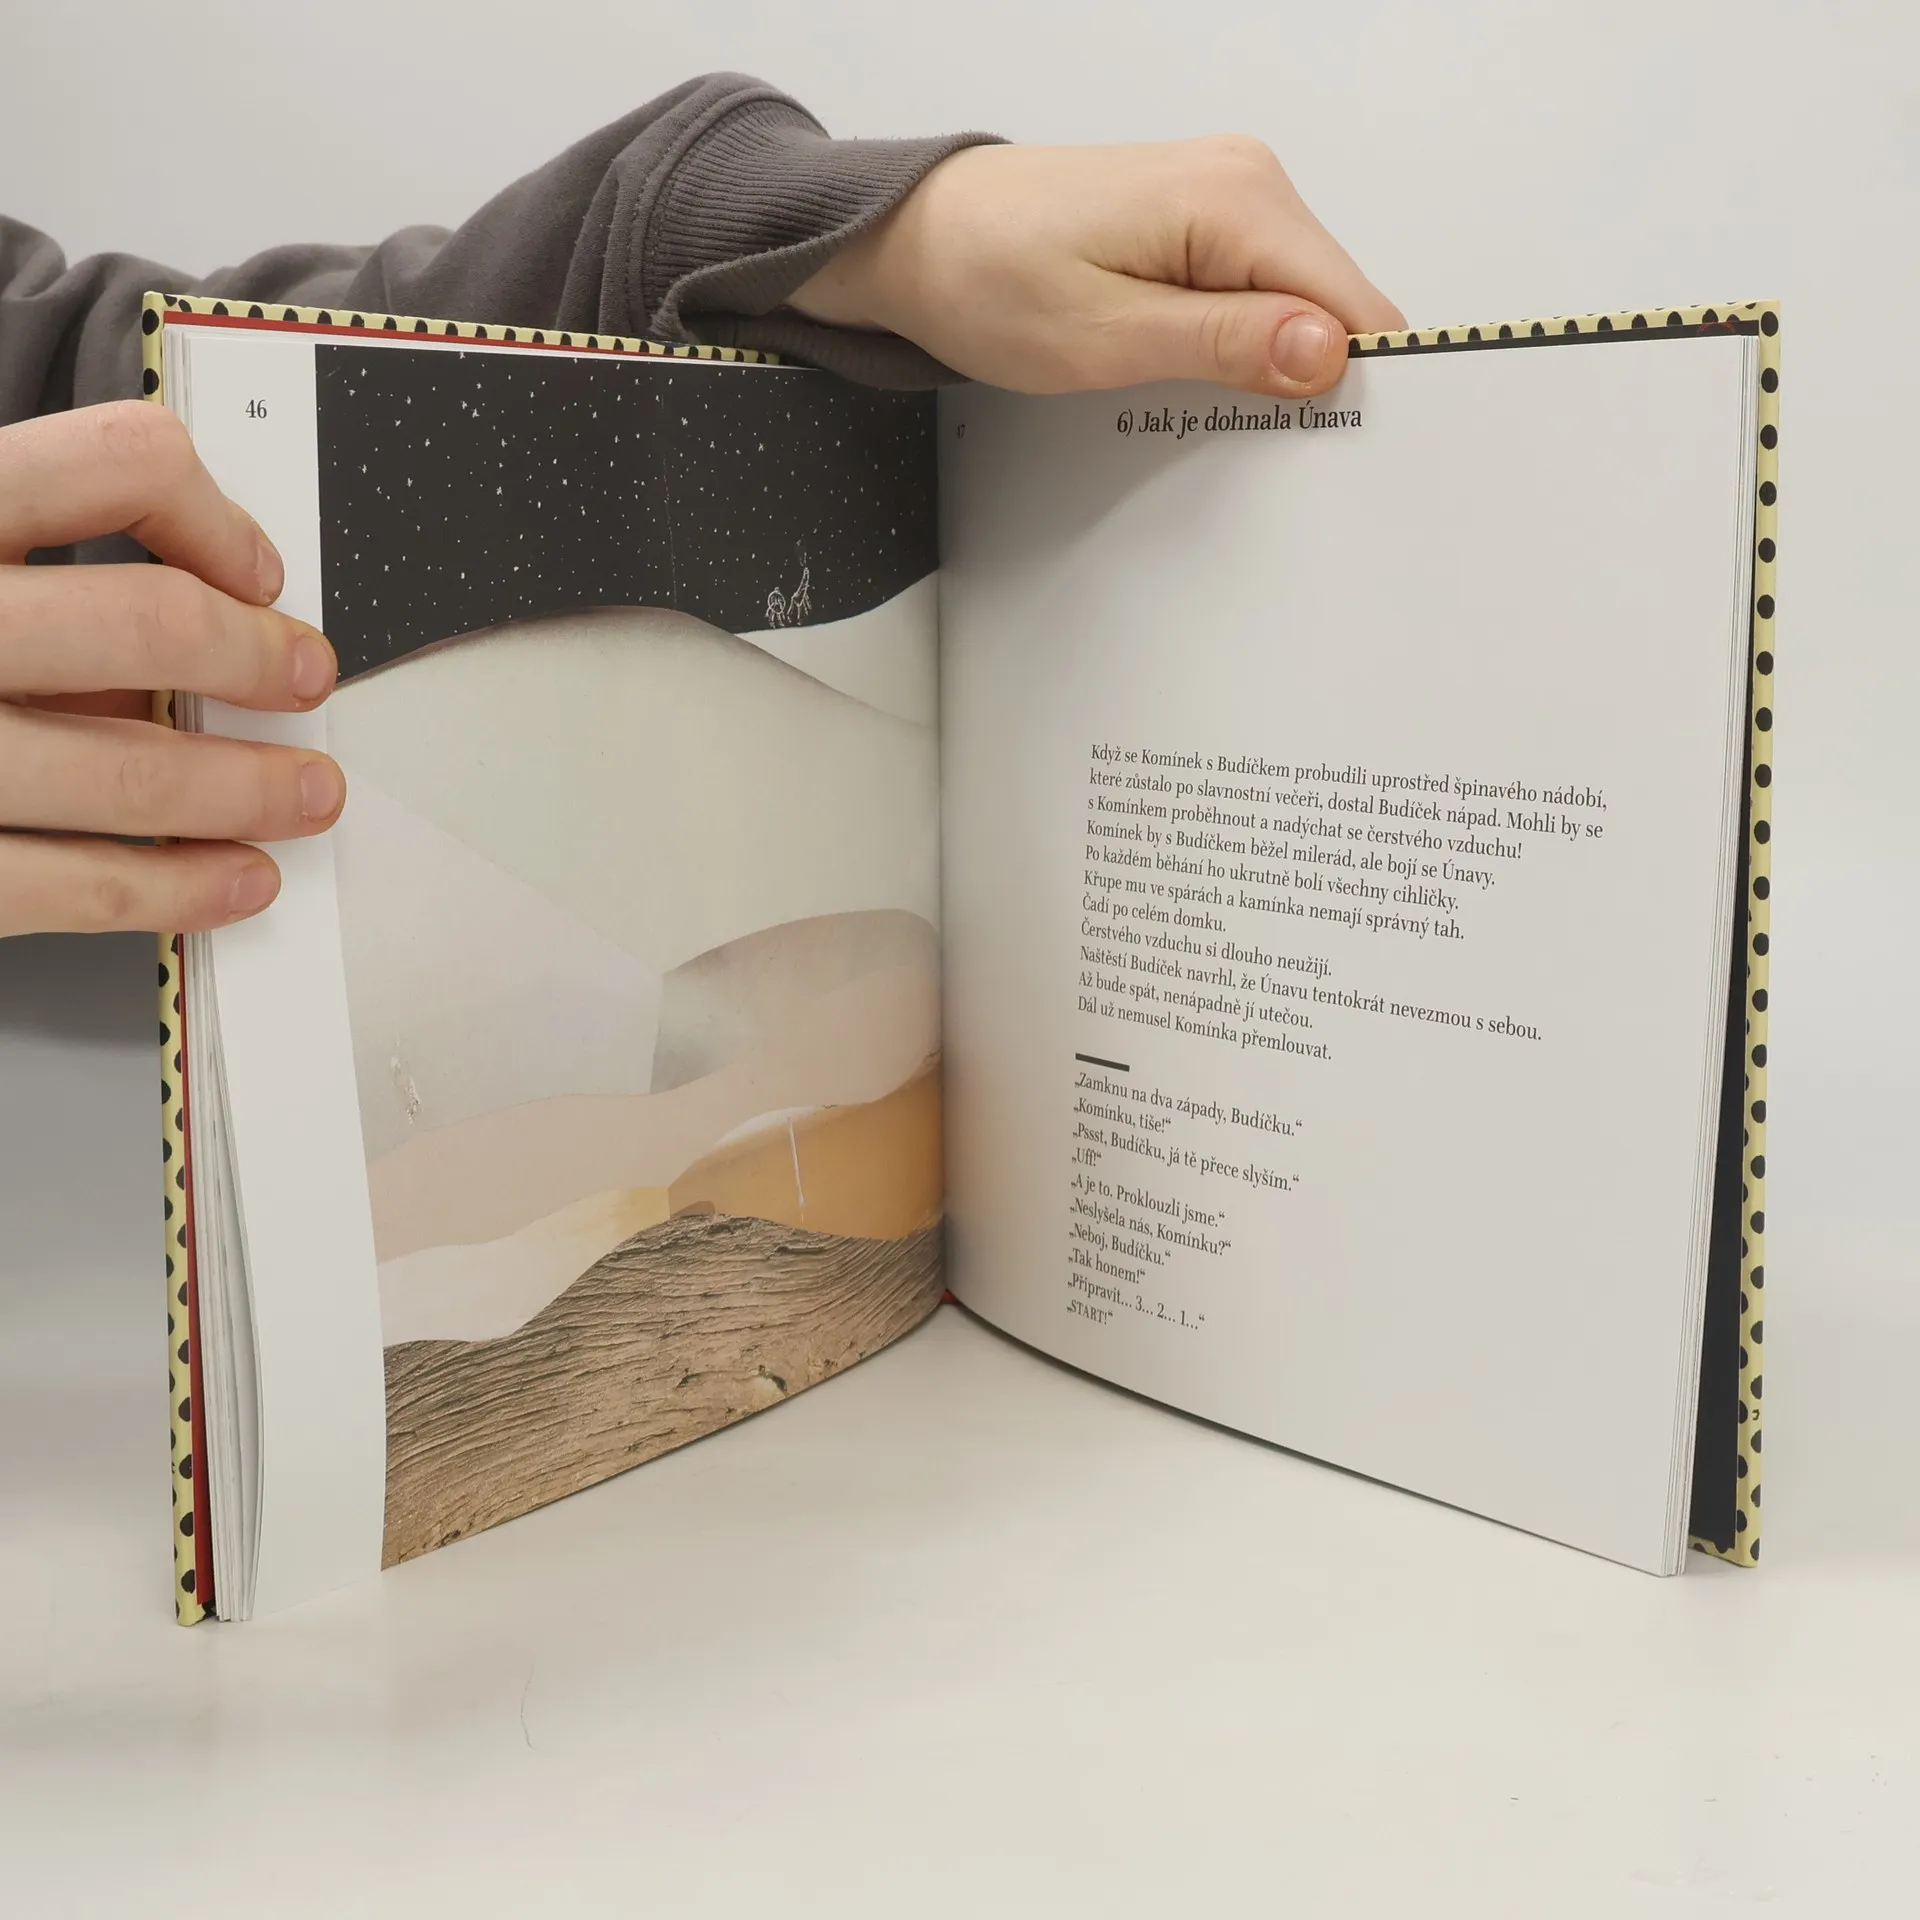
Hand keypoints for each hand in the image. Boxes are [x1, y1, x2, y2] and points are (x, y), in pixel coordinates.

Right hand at [0, 402, 345, 936]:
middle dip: (259, 660)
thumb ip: (21, 567)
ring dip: (249, 789)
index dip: (212, 514)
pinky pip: (70, 885)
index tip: (257, 571)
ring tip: (306, 795)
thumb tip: (199, 611)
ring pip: (129, 768)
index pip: (111, 463)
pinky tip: (234, 880)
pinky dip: (176, 887)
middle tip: (306, 679)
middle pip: (145, 624)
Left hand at [792, 137, 1403, 396]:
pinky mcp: (1201, 220)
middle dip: (1298, 377)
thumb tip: (1326, 354)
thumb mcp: (1107, 337)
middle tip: (1222, 422)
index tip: (1319, 443)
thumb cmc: (986, 276)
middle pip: (1332, 306)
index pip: (1353, 305)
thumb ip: (1225, 346)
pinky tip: (1176, 359)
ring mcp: (1227, 196)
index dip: (1347, 383)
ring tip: (1178, 383)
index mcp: (1236, 197)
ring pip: (1295, 306)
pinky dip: (1230, 341)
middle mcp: (1245, 180)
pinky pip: (1254, 292)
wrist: (918, 237)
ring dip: (1257, 363)